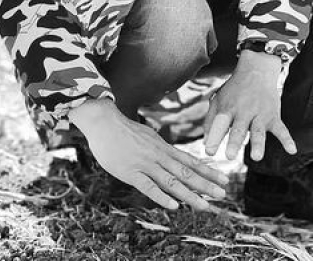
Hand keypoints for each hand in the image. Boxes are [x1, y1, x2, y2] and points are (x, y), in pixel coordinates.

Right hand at [69, 99, 227, 210]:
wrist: (103, 121)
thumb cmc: (122, 130)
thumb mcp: (147, 137)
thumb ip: (159, 149)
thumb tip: (172, 158)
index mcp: (162, 147)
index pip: (190, 161)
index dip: (208, 171)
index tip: (224, 179)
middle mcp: (158, 155)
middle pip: (186, 172)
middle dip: (206, 184)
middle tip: (223, 195)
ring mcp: (145, 164)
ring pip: (171, 181)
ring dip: (189, 195)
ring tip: (205, 206)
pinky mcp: (130, 172)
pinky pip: (148, 186)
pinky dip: (161, 197)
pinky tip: (173, 206)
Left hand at [204, 57, 296, 161]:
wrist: (256, 71)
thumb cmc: (234, 90)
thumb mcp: (218, 100)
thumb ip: (211, 120)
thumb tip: (205, 142)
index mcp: (228, 108)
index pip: (219, 123)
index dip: (214, 137)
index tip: (209, 151)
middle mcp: (243, 112)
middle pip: (238, 129)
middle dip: (234, 142)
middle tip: (229, 156)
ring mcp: (259, 114)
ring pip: (258, 130)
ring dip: (257, 144)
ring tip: (256, 157)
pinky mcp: (273, 116)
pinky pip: (281, 129)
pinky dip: (287, 139)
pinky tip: (291, 150)